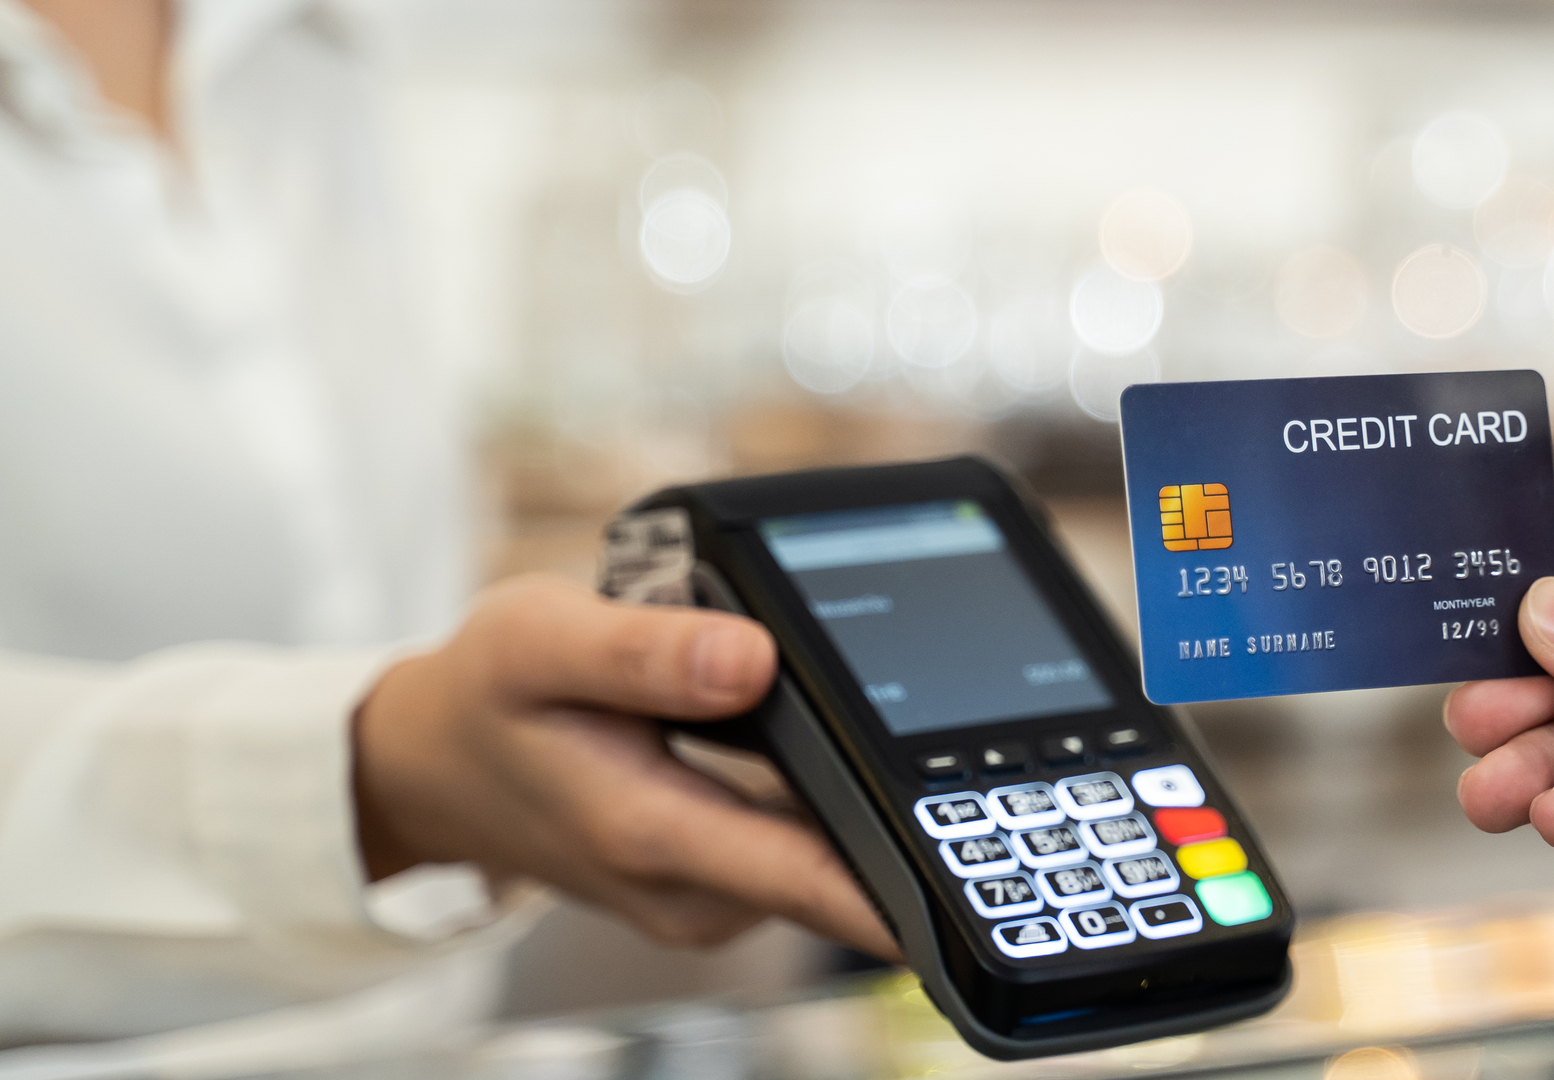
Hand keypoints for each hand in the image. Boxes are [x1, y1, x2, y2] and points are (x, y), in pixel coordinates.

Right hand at [352, 574, 898, 959]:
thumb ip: (643, 653)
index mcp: (655, 835)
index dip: (912, 879)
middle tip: (929, 705)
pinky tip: (807, 733)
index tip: (989, 862)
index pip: (818, 881)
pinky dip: (818, 795)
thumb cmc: (485, 697)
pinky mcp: (717, 881)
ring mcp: (708, 896)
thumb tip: (753, 658)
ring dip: (856, 794)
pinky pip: (799, 846)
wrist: (433, 764)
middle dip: (899, 801)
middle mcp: (694, 890)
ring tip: (848, 704)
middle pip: (842, 866)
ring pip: (825, 856)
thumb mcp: (539, 641)